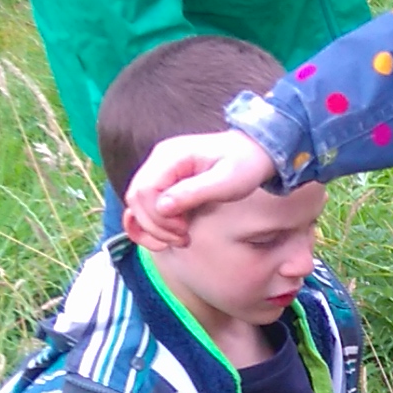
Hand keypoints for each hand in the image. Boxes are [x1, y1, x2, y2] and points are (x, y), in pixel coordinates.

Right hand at [123, 128, 273, 247]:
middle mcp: (159, 160)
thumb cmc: (245, 164)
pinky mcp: (164, 182)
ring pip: (137, 204)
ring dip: (153, 228)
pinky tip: (164, 239)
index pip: (144, 191)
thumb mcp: (226, 181)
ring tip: (180, 238)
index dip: (158, 217)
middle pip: (136, 198)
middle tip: (183, 238)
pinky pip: (144, 205)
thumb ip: (193, 193)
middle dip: (156, 226)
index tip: (184, 229)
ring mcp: (159, 170)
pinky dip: (149, 224)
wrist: (255, 153)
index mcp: (170, 155)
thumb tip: (162, 207)